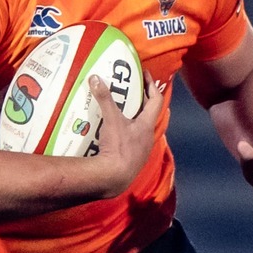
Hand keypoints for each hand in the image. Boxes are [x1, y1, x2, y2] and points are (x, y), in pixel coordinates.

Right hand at [88, 73, 166, 196]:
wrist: (114, 178)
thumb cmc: (118, 147)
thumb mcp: (111, 120)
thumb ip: (104, 99)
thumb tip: (95, 77)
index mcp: (147, 125)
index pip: (156, 100)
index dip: (152, 86)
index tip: (146, 75)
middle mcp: (148, 137)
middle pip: (149, 115)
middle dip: (143, 102)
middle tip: (133, 91)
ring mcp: (142, 150)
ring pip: (141, 129)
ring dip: (134, 119)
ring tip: (122, 110)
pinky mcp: (133, 160)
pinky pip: (133, 141)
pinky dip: (127, 133)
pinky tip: (115, 133)